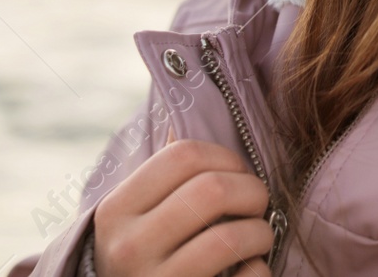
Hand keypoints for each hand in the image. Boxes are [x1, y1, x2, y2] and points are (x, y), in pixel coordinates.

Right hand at [93, 138, 273, 276]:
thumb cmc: (140, 259)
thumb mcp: (134, 217)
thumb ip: (160, 175)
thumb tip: (181, 116)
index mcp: (117, 210)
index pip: (182, 154)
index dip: (225, 156)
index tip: (237, 172)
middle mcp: (128, 247)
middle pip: (213, 189)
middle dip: (252, 191)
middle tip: (257, 202)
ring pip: (231, 237)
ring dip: (261, 232)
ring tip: (257, 237)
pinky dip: (258, 270)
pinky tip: (247, 270)